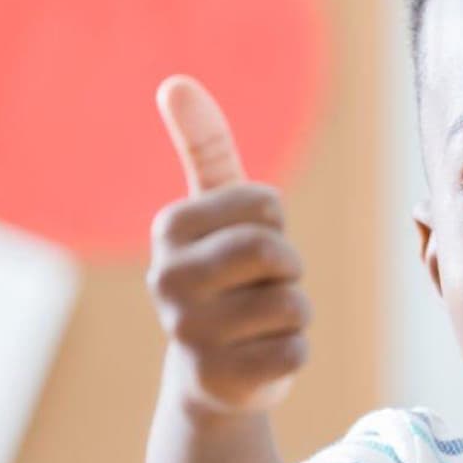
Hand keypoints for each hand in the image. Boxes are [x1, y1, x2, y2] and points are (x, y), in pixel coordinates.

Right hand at [147, 76, 307, 414]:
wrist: (210, 373)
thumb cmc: (223, 276)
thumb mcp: (215, 211)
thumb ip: (204, 146)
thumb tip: (176, 82)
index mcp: (169, 229)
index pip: (266, 205)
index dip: (273, 226)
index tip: (245, 248)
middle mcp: (167, 280)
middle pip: (274, 252)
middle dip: (286, 269)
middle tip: (258, 287)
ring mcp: (190, 334)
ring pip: (291, 303)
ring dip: (292, 313)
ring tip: (257, 324)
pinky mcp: (221, 380)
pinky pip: (296, 348)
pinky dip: (292, 352)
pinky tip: (258, 358)